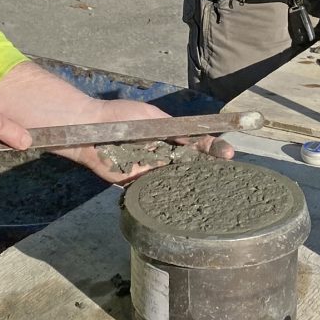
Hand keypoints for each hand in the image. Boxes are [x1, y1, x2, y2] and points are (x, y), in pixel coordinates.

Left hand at [55, 99, 235, 183]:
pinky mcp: (134, 184)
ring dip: (190, 187)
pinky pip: (152, 192)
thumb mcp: (152, 117)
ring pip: (173, 181)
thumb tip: (197, 136)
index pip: (195, 145)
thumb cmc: (121, 117)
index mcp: (167, 137)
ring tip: (212, 193)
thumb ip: (173, 128)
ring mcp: (149, 171)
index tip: (229, 153)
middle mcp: (161, 156)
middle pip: (188, 166)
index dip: (212, 150)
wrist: (90, 128)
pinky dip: (165, 197)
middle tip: (228, 178)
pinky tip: (182, 203)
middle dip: (208, 171)